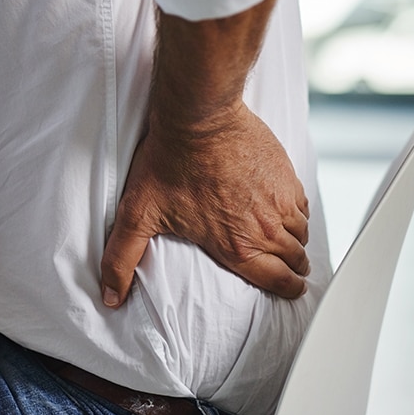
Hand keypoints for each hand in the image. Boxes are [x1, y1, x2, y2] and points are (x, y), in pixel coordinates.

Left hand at [100, 100, 310, 304]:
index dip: (287, 291)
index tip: (288, 290)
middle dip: (292, 270)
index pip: (278, 282)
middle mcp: (265, 228)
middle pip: (295, 260)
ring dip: (295, 241)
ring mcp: (280, 200)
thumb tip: (110, 296)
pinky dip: (297, 213)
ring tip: (286, 243)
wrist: (198, 118)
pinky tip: (286, 212)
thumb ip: (122, 259)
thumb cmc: (169, 162)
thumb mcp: (137, 215)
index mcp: (237, 246)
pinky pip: (303, 204)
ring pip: (301, 233)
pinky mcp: (286, 174)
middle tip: (287, 270)